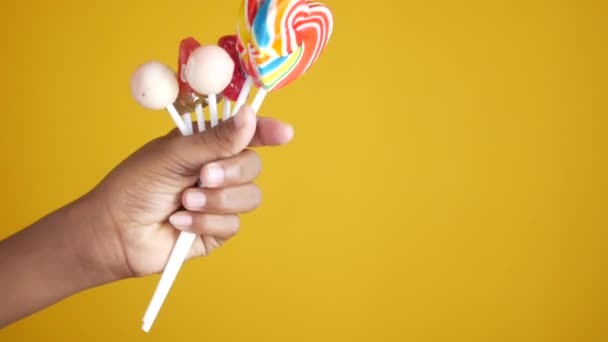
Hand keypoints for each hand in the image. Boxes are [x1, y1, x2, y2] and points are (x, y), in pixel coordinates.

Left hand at [86, 106, 292, 278]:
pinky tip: (179, 223)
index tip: (283, 133)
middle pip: (253, 165)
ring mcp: (219, 201)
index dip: (266, 131)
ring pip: (249, 197)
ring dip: (215, 201)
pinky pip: (233, 225)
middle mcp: (217, 170)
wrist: (115, 233)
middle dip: (230, 172)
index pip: (245, 132)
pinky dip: (204, 224)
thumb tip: (249, 117)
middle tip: (203, 176)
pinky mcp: (217, 230)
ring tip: (184, 202)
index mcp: (206, 144)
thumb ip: (214, 139)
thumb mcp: (173, 154)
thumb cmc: (135, 186)